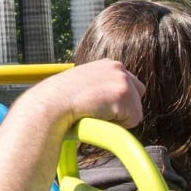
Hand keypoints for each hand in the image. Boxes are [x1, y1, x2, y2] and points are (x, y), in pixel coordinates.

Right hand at [27, 59, 144, 129]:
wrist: (52, 103)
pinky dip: (118, 126)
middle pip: (138, 95)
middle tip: (101, 113)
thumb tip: (107, 103)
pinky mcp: (124, 95)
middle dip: (125, 108)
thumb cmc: (60, 100)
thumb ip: (98, 88)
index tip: (102, 107)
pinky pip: (132, 121)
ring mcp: (122, 80)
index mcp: (108, 64)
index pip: (129, 85)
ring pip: (136, 111)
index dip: (118, 101)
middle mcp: (118, 67)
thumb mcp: (82, 85)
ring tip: (95, 114)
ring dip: (118, 119)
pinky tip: (98, 117)